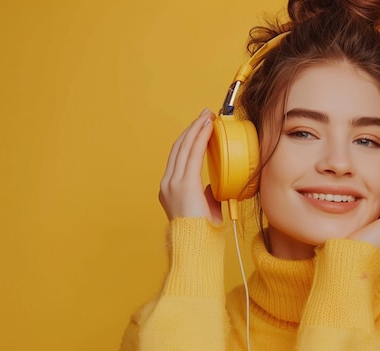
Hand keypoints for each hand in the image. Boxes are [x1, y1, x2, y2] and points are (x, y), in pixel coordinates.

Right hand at [159, 108, 222, 223]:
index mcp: (170, 189)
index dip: (188, 140)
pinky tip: (207, 128)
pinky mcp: (184, 183)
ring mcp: (173, 183)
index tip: (200, 127)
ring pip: (184, 147)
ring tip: (207, 116)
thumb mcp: (204, 210)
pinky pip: (193, 154)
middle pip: (179, 148)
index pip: (178, 158)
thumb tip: (211, 186)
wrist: (197, 246)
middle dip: (192, 129)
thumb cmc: (202, 233)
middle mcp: (168, 183)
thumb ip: (206, 196)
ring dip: (196, 129)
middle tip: (205, 115)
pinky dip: (200, 138)